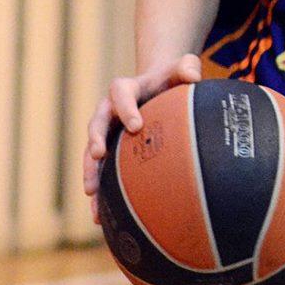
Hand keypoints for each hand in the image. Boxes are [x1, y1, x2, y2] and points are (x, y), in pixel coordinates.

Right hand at [81, 53, 205, 217]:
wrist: (156, 89)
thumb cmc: (170, 80)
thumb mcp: (180, 69)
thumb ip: (187, 66)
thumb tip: (194, 75)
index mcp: (125, 89)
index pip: (120, 93)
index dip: (125, 108)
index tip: (135, 125)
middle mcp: (109, 111)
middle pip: (96, 124)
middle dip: (95, 139)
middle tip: (97, 155)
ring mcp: (105, 134)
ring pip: (91, 153)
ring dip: (90, 171)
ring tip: (91, 193)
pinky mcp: (107, 154)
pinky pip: (99, 174)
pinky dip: (99, 195)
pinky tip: (100, 217)